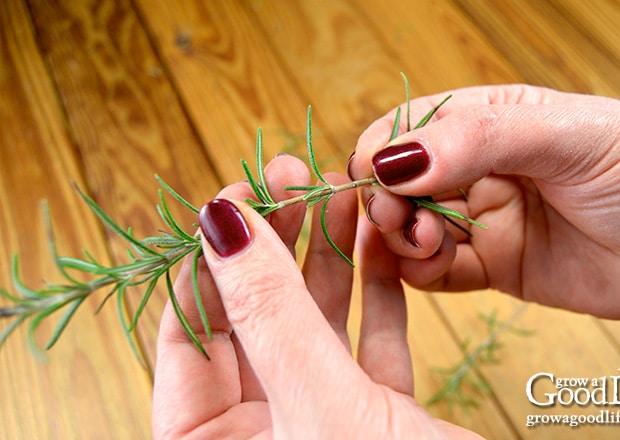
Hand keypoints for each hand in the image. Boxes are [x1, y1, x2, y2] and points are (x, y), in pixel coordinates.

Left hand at [152, 155, 481, 438]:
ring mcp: (320, 423)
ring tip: (343, 191)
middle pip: (254, 319)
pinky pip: (367, 342)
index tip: (238, 193)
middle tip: (297, 175)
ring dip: (330, 255)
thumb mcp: (323, 409)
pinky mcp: (378, 417)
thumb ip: (270, 316)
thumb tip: (216, 224)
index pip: (187, 337)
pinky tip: (381, 242)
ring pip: (314, 324)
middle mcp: (262, 436)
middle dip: (279, 242)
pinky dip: (376, 291)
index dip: (209, 259)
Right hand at [348, 85, 619, 320]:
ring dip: (400, 237)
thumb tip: (393, 158)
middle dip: (387, 198)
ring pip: (411, 228)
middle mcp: (479, 169)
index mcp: (492, 120)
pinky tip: (428, 266)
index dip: (383, 148)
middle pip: (402, 181)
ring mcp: (483, 220)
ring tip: (423, 242)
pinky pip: (436, 272)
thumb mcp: (568, 135)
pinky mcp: (492, 267)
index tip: (368, 173)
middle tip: (396, 216)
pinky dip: (418, 271)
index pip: (414, 126)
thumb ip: (479, 139)